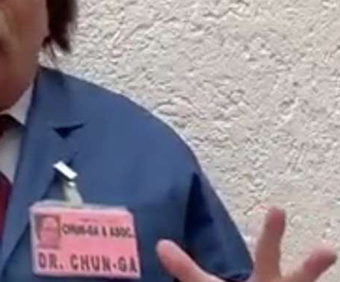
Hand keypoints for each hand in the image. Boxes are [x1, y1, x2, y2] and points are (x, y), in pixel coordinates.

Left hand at [156, 207, 336, 281]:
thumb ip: (186, 269)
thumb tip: (160, 246)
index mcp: (264, 280)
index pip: (267, 253)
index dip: (272, 232)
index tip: (277, 207)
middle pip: (296, 278)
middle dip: (310, 265)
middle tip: (327, 249)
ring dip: (308, 273)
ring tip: (325, 258)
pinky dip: (279, 280)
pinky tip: (318, 264)